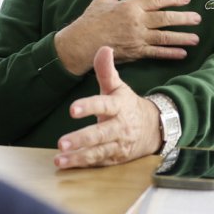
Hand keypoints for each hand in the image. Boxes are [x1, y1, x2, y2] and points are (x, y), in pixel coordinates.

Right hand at [54, 0, 200, 75]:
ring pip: (165, 37)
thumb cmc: (90, 21)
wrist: (81, 44)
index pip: (157, 0)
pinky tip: (182, 53)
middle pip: (165, 19)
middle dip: (184, 18)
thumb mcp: (102, 0)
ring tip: (196, 38)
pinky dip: (170, 53)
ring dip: (182, 37)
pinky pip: (157, 53)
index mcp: (130, 6)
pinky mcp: (136, 53)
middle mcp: (137, 21)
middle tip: (198, 18)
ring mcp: (138, 38)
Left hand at [54, 46, 162, 168]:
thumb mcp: (118, 87)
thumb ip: (106, 70)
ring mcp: (118, 145)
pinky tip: (65, 164)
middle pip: (100, 134)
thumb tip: (103, 48)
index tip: (72, 110)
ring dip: (78, 156)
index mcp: (119, 106)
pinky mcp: (115, 158)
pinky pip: (98, 162)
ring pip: (98, 152)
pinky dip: (82, 164)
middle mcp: (119, 127)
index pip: (103, 105)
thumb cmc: (128, 105)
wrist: (153, 128)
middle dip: (81, 139)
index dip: (88, 107)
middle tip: (62, 142)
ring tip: (59, 159)